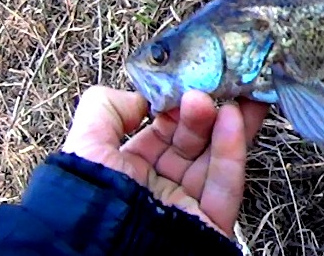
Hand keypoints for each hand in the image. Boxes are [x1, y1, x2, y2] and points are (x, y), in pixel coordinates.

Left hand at [61, 85, 269, 237]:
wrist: (100, 252)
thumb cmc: (89, 201)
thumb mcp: (85, 145)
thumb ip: (106, 109)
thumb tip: (142, 96)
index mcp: (131, 169)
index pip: (164, 130)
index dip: (177, 106)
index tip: (188, 84)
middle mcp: (161, 185)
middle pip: (194, 141)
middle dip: (205, 112)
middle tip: (213, 87)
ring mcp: (188, 203)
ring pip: (217, 157)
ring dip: (228, 123)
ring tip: (238, 95)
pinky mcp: (212, 222)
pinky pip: (226, 183)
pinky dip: (233, 149)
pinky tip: (235, 118)